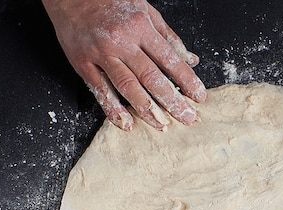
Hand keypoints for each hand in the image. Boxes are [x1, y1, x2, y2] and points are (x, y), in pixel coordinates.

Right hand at [43, 0, 206, 129]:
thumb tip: (191, 60)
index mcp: (140, 28)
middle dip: (171, 100)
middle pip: (151, 77)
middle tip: (186, 117)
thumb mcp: (146, 11)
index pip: (169, 59)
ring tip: (162, 125)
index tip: (198, 96)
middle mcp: (122, 42)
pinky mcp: (83, 64)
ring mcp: (101, 54)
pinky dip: (113, 109)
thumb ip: (169, 38)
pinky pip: (101, 90)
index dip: (186, 80)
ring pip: (128, 86)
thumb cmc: (111, 2)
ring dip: (147, 109)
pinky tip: (126, 122)